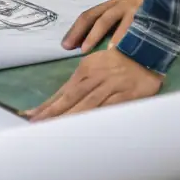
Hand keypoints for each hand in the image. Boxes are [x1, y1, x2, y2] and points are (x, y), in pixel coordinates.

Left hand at [24, 48, 162, 120]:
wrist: (149, 49)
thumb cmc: (120, 59)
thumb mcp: (96, 66)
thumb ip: (80, 84)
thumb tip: (59, 101)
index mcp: (85, 69)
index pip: (62, 92)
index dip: (47, 105)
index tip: (30, 116)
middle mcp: (95, 77)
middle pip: (70, 99)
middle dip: (52, 113)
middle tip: (35, 125)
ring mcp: (110, 86)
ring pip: (86, 105)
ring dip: (69, 117)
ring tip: (54, 129)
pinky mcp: (126, 94)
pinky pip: (109, 108)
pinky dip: (96, 118)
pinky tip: (86, 128)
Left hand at [61, 0, 145, 52]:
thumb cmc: (147, 8)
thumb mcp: (128, 13)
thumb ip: (115, 25)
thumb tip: (97, 46)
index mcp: (113, 5)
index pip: (89, 15)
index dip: (76, 30)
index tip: (65, 45)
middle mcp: (119, 4)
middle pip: (94, 17)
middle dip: (80, 32)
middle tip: (70, 48)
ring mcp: (131, 6)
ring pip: (107, 19)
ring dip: (95, 35)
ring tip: (86, 51)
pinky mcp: (144, 11)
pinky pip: (129, 26)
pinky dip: (122, 38)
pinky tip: (117, 50)